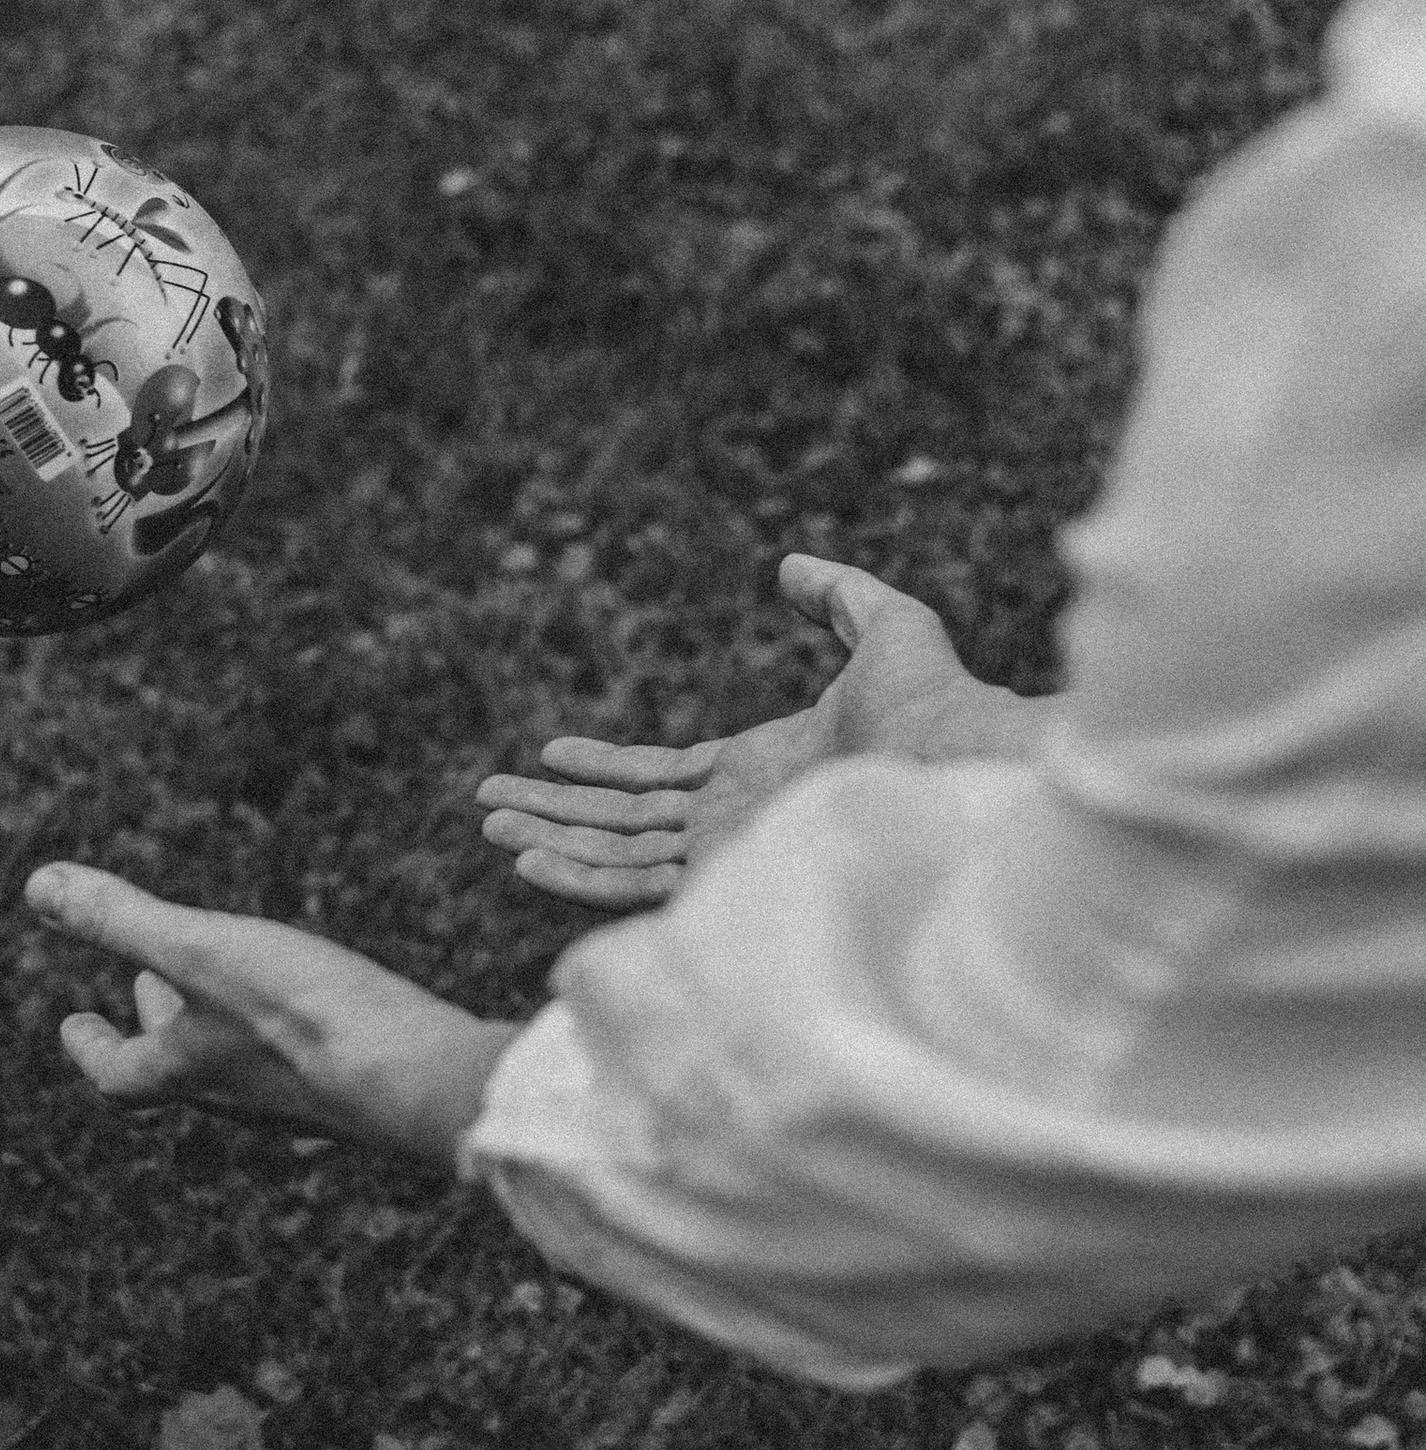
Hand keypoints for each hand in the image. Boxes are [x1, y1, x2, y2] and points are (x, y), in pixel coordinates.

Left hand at [25, 863, 515, 1166]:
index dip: (92, 1047)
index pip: (118, 1073)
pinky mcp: (356, 1097)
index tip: (73, 1024)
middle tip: (145, 991)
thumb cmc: (299, 1018)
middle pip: (179, 1073)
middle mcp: (239, 1101)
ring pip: (243, 1074)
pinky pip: (307, 1076)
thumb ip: (120, 919)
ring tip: (224, 996)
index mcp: (188, 1073)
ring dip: (221, 1034)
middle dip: (157, 1029)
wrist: (416, 1081)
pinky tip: (316, 1029)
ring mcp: (301, 1105)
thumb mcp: (197, 950)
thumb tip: (37, 885)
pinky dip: (288, 1047)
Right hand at [476, 550, 1034, 907]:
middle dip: (552, 811)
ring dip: (548, 837)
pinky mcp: (729, 879)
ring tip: (488, 823)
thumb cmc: (936, 700)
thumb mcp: (885, 626)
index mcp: (760, 770)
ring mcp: (731, 854)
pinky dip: (575, 872)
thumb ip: (837, 596)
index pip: (663, 778)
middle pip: (623, 820)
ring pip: (616, 851)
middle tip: (486, 804)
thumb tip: (789, 568)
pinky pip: (634, 881)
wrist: (963, 762)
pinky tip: (524, 857)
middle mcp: (737, 820)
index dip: (604, 769)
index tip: (548, 755)